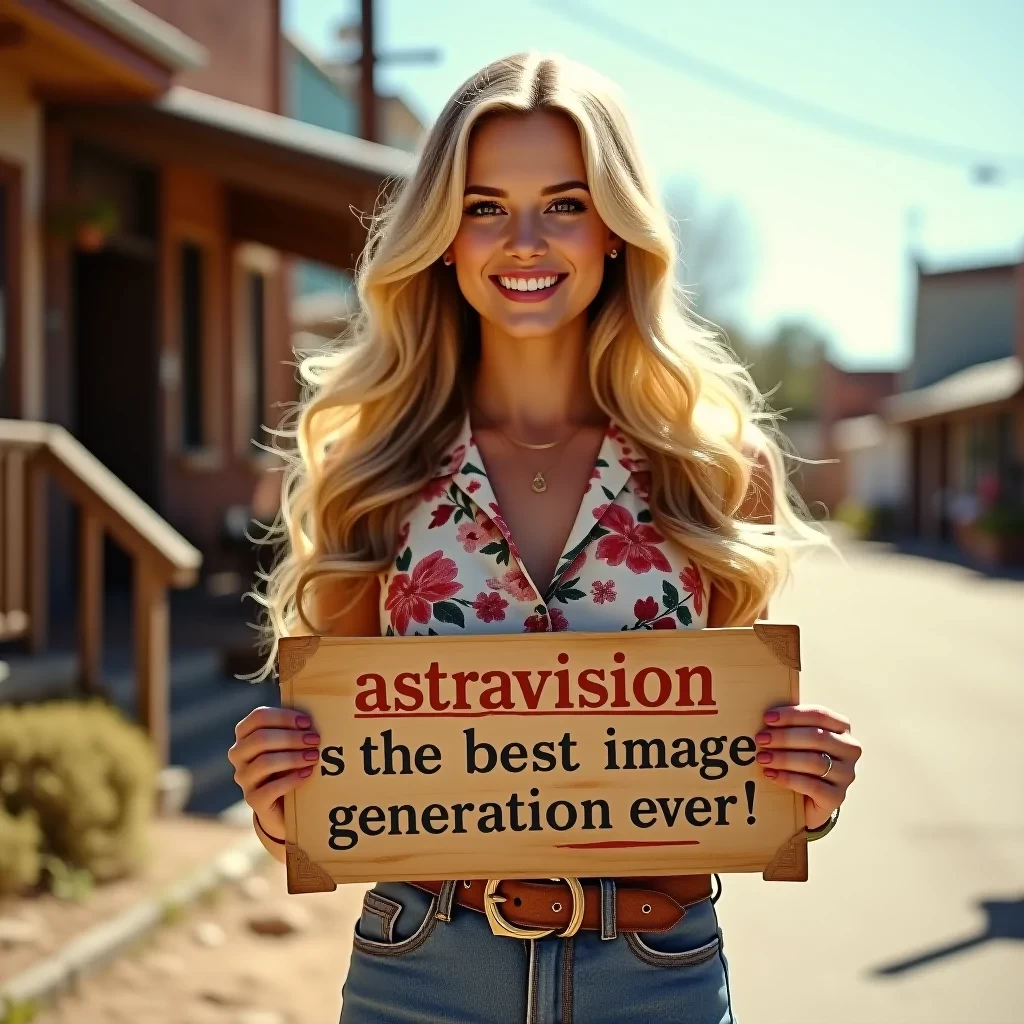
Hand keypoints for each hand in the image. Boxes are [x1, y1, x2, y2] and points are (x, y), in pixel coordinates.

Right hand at [227, 706, 319, 840]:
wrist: (283, 804)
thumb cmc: (288, 764)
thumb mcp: (287, 744)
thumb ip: (293, 728)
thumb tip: (312, 719)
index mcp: (245, 734)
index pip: (258, 717)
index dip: (284, 716)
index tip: (307, 722)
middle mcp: (239, 754)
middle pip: (261, 739)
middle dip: (291, 738)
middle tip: (315, 740)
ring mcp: (243, 777)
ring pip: (264, 763)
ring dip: (293, 758)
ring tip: (314, 757)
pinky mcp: (253, 799)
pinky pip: (271, 788)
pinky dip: (292, 779)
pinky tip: (307, 774)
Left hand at [754, 704, 860, 830]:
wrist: (807, 798)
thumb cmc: (799, 759)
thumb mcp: (798, 739)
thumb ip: (790, 726)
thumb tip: (766, 717)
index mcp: (842, 728)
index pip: (819, 715)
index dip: (792, 715)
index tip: (767, 718)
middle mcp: (850, 749)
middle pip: (817, 737)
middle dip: (785, 737)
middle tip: (761, 739)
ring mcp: (846, 774)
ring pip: (814, 761)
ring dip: (783, 758)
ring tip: (762, 757)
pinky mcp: (837, 796)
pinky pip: (812, 786)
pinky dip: (788, 778)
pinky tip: (770, 774)